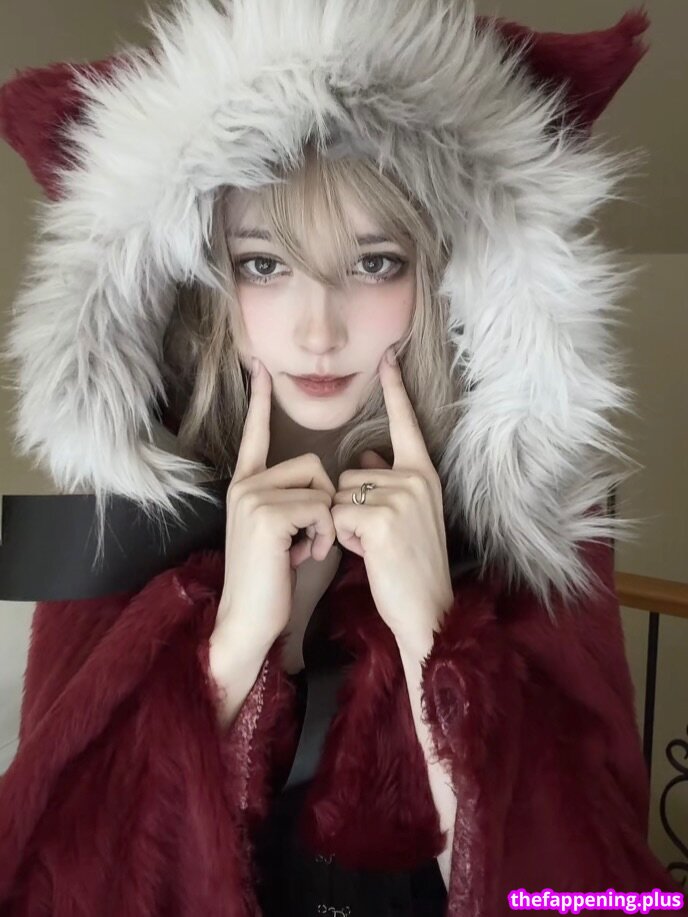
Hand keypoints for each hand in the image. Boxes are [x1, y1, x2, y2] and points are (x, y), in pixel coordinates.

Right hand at [215, 359, 336, 650]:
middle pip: (313, 465)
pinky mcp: (266, 514)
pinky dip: (324, 535)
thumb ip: (303, 502)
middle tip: (309, 541)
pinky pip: (321, 507)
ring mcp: (252, 496)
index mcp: (247, 485)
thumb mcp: (290, 533)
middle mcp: (245, 484)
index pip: (256, 434)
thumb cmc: (277, 581)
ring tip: (304, 550)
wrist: (252, 622)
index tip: (259, 366)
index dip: (259, 401)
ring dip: (326, 523)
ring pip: (320, 486)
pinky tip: (302, 557)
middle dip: (326, 505)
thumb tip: (334, 484)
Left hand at [330, 346, 454, 651]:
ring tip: (375, 548)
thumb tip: (367, 453)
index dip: (395, 390)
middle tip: (377, 538)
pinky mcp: (381, 518)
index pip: (406, 424)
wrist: (428, 612)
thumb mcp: (409, 517)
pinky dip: (344, 539)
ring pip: (340, 494)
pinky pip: (339, 515)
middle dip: (351, 506)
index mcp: (425, 475)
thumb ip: (389, 481)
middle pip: (352, 471)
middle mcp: (416, 479)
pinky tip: (369, 555)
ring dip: (346, 524)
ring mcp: (401, 496)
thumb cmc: (412, 567)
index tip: (387, 356)